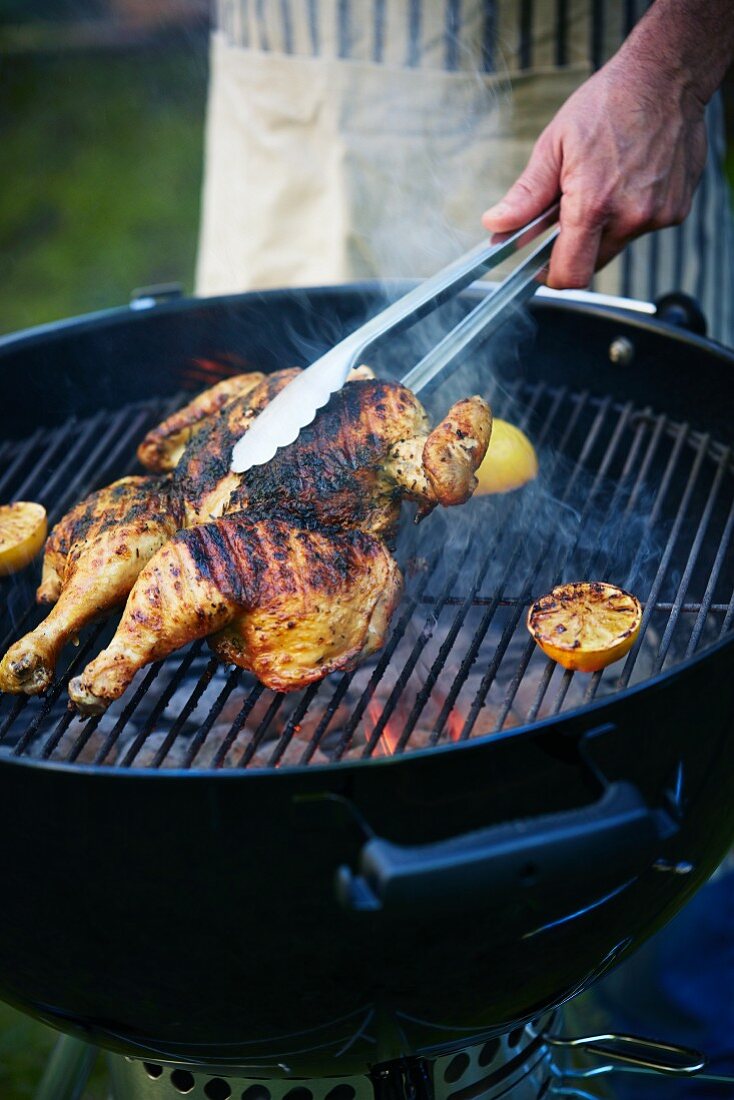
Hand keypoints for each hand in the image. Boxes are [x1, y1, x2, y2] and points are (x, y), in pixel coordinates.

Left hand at [482, 53, 707, 289]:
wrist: (667, 75)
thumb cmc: (609, 103)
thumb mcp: (554, 145)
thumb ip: (526, 196)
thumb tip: (496, 225)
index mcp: (594, 205)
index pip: (570, 275)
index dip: (551, 276)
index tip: (540, 263)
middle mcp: (631, 217)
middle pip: (593, 264)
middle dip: (576, 246)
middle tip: (570, 208)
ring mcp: (659, 215)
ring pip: (618, 245)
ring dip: (604, 227)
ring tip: (604, 183)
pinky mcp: (677, 209)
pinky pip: (643, 227)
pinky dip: (631, 212)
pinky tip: (631, 178)